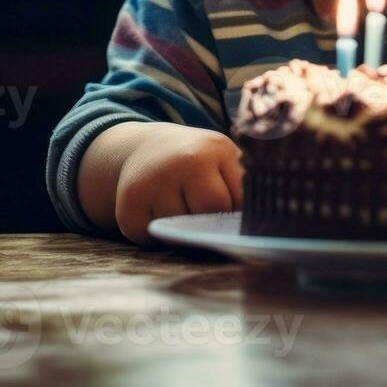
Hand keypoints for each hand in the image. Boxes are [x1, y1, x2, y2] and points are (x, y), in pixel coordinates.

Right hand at [115, 124, 243, 245]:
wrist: (146, 148)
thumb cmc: (196, 161)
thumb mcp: (223, 159)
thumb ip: (242, 185)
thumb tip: (257, 225)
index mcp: (214, 148)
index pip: (238, 200)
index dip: (234, 213)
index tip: (228, 211)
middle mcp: (183, 159)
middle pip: (209, 213)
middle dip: (208, 220)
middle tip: (199, 207)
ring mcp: (154, 180)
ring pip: (179, 230)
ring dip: (180, 229)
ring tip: (177, 205)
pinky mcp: (129, 201)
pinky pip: (150, 238)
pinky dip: (154, 236)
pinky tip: (156, 213)